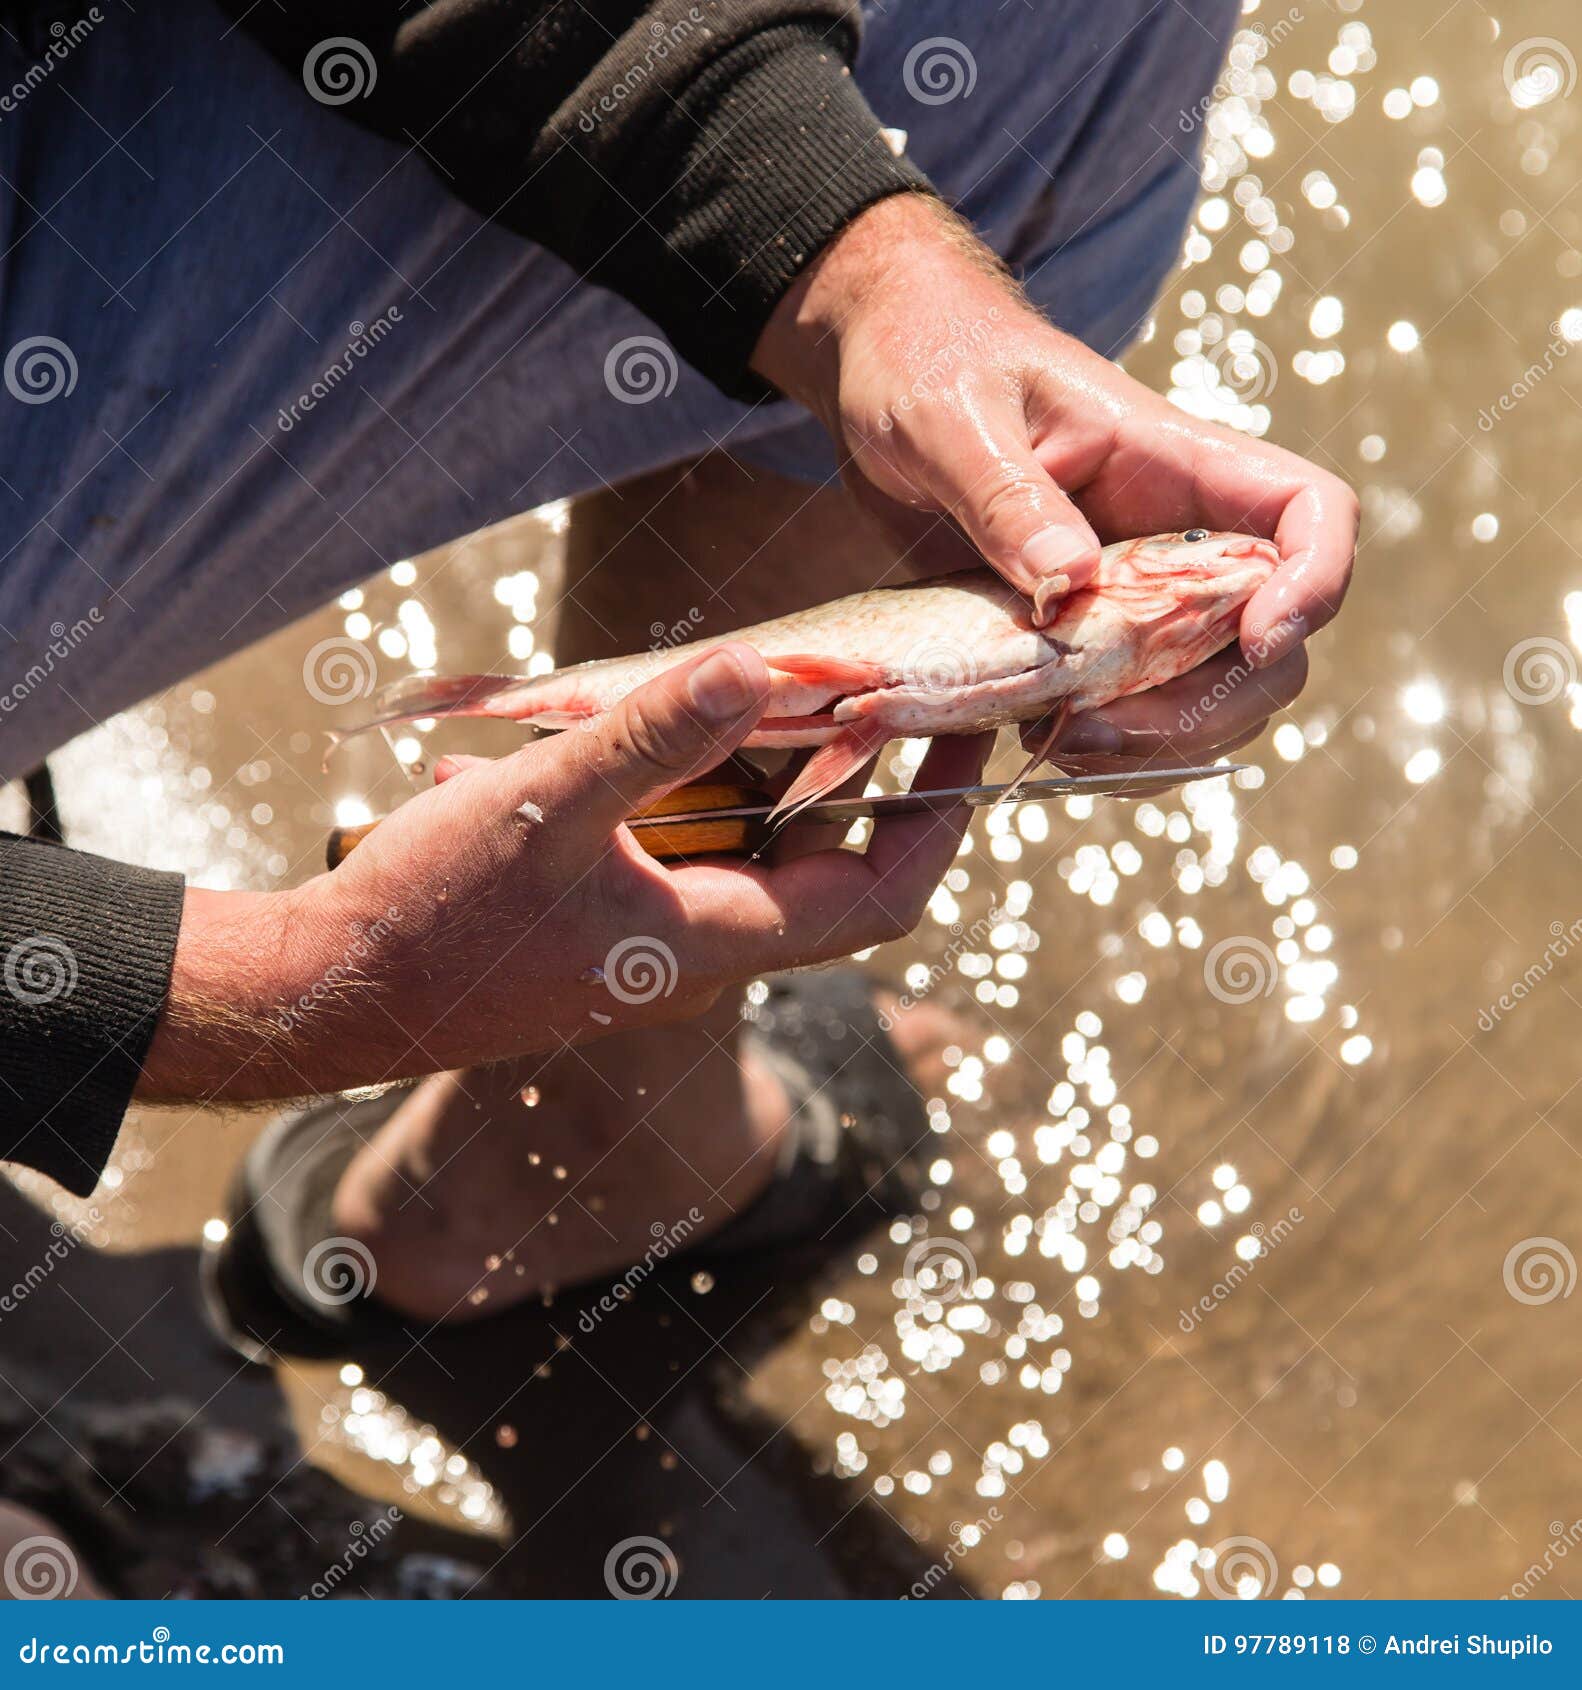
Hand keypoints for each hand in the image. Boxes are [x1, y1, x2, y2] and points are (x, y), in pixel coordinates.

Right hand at [138, 645, 985, 1102]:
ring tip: (804, 694)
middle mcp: (707, 956)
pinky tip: (670, 743)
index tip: (969, 734)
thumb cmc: (433, 916)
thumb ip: (653, 738)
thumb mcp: (547, 809)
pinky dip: (713, 801)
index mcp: (717, 941)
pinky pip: (699, 862)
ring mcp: (660, 947)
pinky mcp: (617, 932)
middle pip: (839, 876)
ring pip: (766, 863)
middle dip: (883, 790)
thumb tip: (760, 666)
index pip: (883, 893)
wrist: (332, 996)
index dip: (940, 818)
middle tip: (905, 694)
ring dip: (791, 786)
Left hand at [753, 194, 1356, 754]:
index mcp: (1171, 462)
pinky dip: (1099, 748)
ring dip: (1153, 742)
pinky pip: (1124, 708)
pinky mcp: (1074, 635)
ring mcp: (1129, 594)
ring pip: (1203, 691)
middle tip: (1100, 724)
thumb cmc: (933, 358)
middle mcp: (1171, 535)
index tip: (1255, 641)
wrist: (884, 366)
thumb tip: (1072, 581)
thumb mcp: (954, 416)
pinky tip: (1028, 741)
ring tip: (1056, 742)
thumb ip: (1009, 496)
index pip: (1306, 512)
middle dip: (1210, 703)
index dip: (1312, 582)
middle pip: (1266, 638)